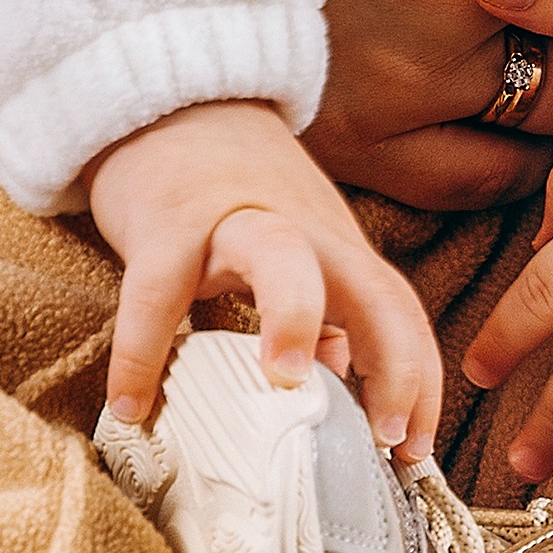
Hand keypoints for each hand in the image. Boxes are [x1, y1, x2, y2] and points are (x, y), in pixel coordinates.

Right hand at [84, 99, 442, 456]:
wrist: (172, 104)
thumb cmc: (238, 196)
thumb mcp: (297, 253)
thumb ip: (324, 317)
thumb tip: (345, 391)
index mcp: (340, 250)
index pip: (402, 313)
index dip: (421, 379)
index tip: (418, 449)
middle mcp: (306, 233)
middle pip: (372, 285)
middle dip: (395, 359)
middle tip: (388, 434)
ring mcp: (237, 220)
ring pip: (283, 257)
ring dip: (295, 318)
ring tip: (287, 388)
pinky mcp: (167, 220)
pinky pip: (157, 288)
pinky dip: (143, 350)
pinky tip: (131, 407)